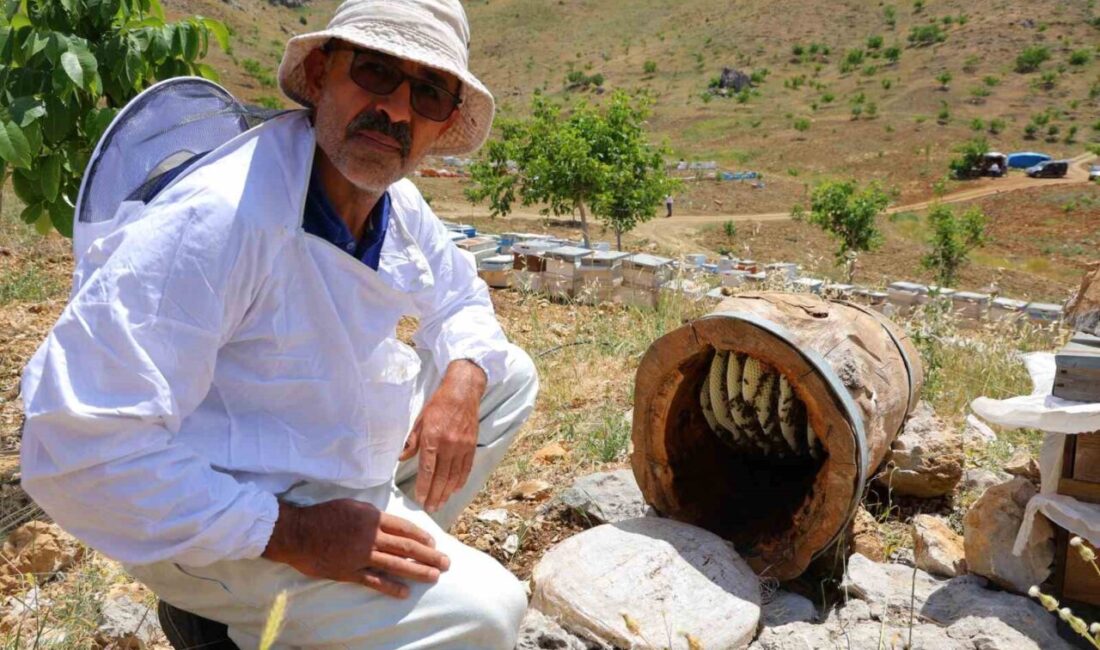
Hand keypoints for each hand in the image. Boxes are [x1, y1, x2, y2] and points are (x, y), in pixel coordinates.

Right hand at [262, 499, 449, 597]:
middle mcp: (371, 536)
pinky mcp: (349, 572)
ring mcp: (361, 555)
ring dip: (417, 571)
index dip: (423, 536)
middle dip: (429, 556)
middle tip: (446, 563)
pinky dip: (390, 587)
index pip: (405, 528)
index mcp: (373, 517)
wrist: (297, 532)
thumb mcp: (352, 505)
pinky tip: (404, 593)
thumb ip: (372, 515)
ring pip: (396, 564)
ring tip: (434, 577)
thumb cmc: (324, 515)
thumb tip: (389, 522)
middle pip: (407, 547)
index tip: (434, 544)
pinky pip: (374, 581)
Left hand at [399, 360, 486, 512]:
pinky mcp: (471, 446)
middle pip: (441, 477)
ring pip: (454, 476)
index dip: (424, 486)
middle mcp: (448, 445)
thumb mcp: (420, 419)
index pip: (428, 469)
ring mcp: (462, 446)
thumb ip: (411, 441)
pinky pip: (466, 468)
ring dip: (447, 492)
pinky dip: (460, 481)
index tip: (420, 499)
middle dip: (435, 495)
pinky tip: (455, 489)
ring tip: (441, 503)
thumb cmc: (438, 404)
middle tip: (430, 508)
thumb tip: (401, 458)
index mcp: (433, 438)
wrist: (463, 392)